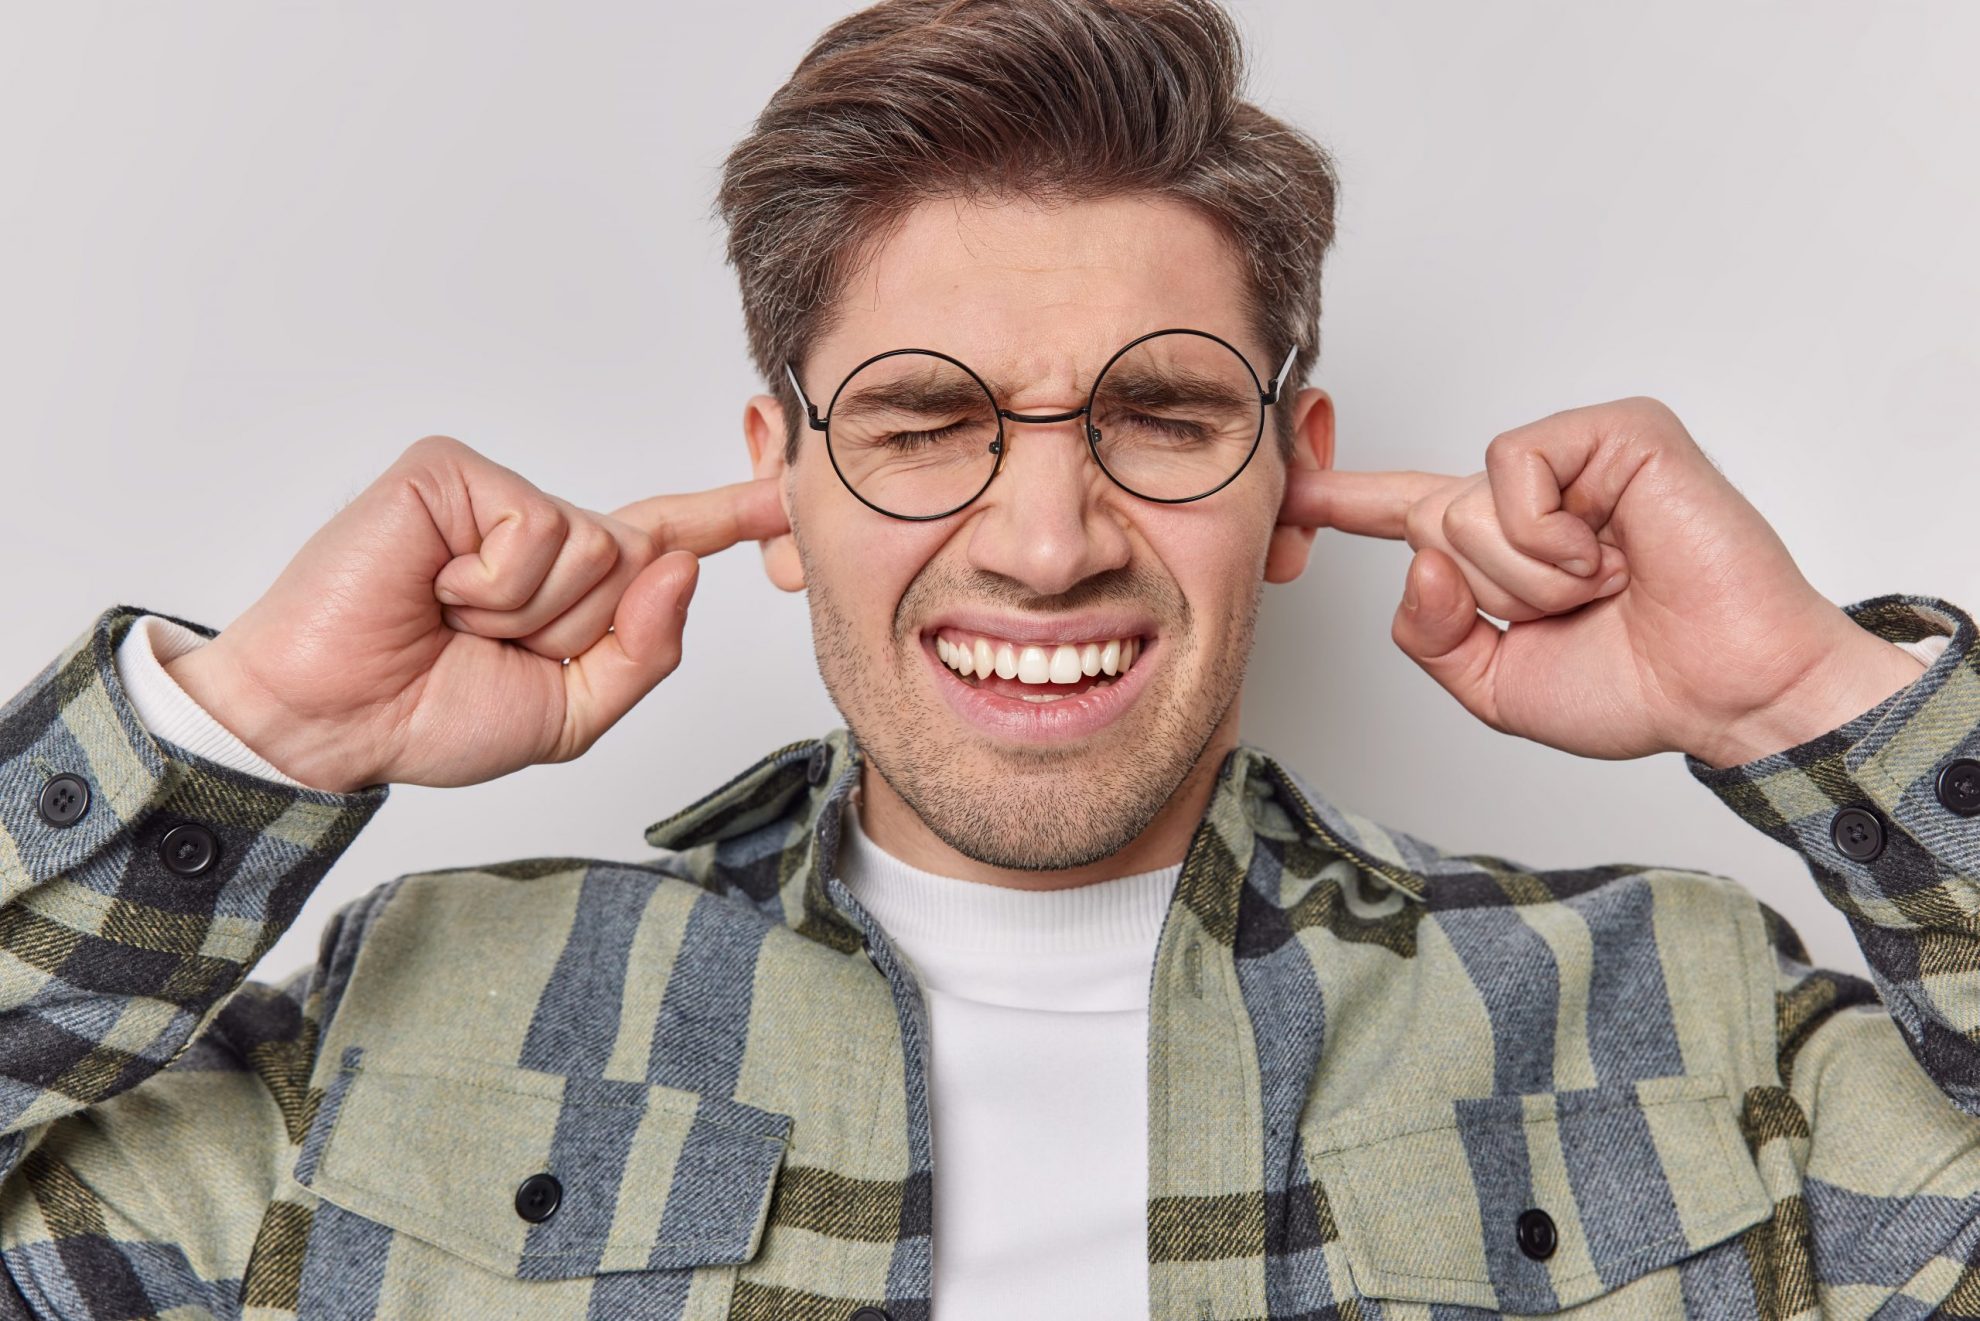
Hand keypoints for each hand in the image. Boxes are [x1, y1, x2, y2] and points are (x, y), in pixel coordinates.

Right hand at [165, 434, 787, 792]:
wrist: (331, 722)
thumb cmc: (431, 716)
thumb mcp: (570, 712)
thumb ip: (644, 652)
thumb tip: (683, 568)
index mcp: (572, 586)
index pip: (665, 541)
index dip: (727, 515)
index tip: (785, 491)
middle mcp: (542, 532)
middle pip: (636, 566)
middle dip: (572, 632)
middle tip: (482, 648)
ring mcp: (495, 496)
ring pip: (592, 551)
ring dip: (527, 615)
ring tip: (452, 620)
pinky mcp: (452, 472)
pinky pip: (536, 533)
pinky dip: (493, 586)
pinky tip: (435, 590)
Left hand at [1282, 397, 1925, 767]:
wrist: (1727, 696)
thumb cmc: (1636, 689)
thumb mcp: (1496, 684)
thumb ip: (1430, 634)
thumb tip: (1419, 562)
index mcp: (1501, 547)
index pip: (1404, 512)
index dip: (1342, 500)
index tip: (1288, 487)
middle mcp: (1532, 494)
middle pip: (1429, 526)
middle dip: (1494, 594)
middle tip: (1581, 608)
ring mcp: (1576, 455)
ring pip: (1469, 506)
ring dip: (1532, 575)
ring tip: (1608, 584)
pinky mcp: (1616, 430)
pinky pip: (1517, 470)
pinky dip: (1551, 534)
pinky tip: (1611, 553)